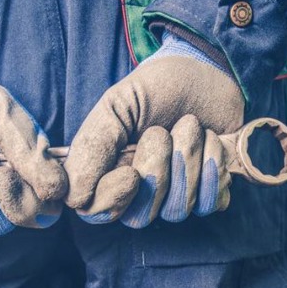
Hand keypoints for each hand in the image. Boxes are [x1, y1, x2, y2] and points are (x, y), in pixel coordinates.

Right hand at [65, 37, 243, 227]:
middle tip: (161, 132)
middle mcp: (140, 191)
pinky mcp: (210, 192)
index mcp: (108, 171)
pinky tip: (211, 140)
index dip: (112, 200)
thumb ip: (92, 146)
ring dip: (187, 162)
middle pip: (139, 217)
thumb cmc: (156, 88)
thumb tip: (73, 196)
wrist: (205, 71)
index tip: (131, 173)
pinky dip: (213, 169)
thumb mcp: (116, 105)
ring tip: (191, 126)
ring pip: (177, 211)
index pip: (96, 212)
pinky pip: (211, 204)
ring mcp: (176, 195)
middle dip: (157, 173)